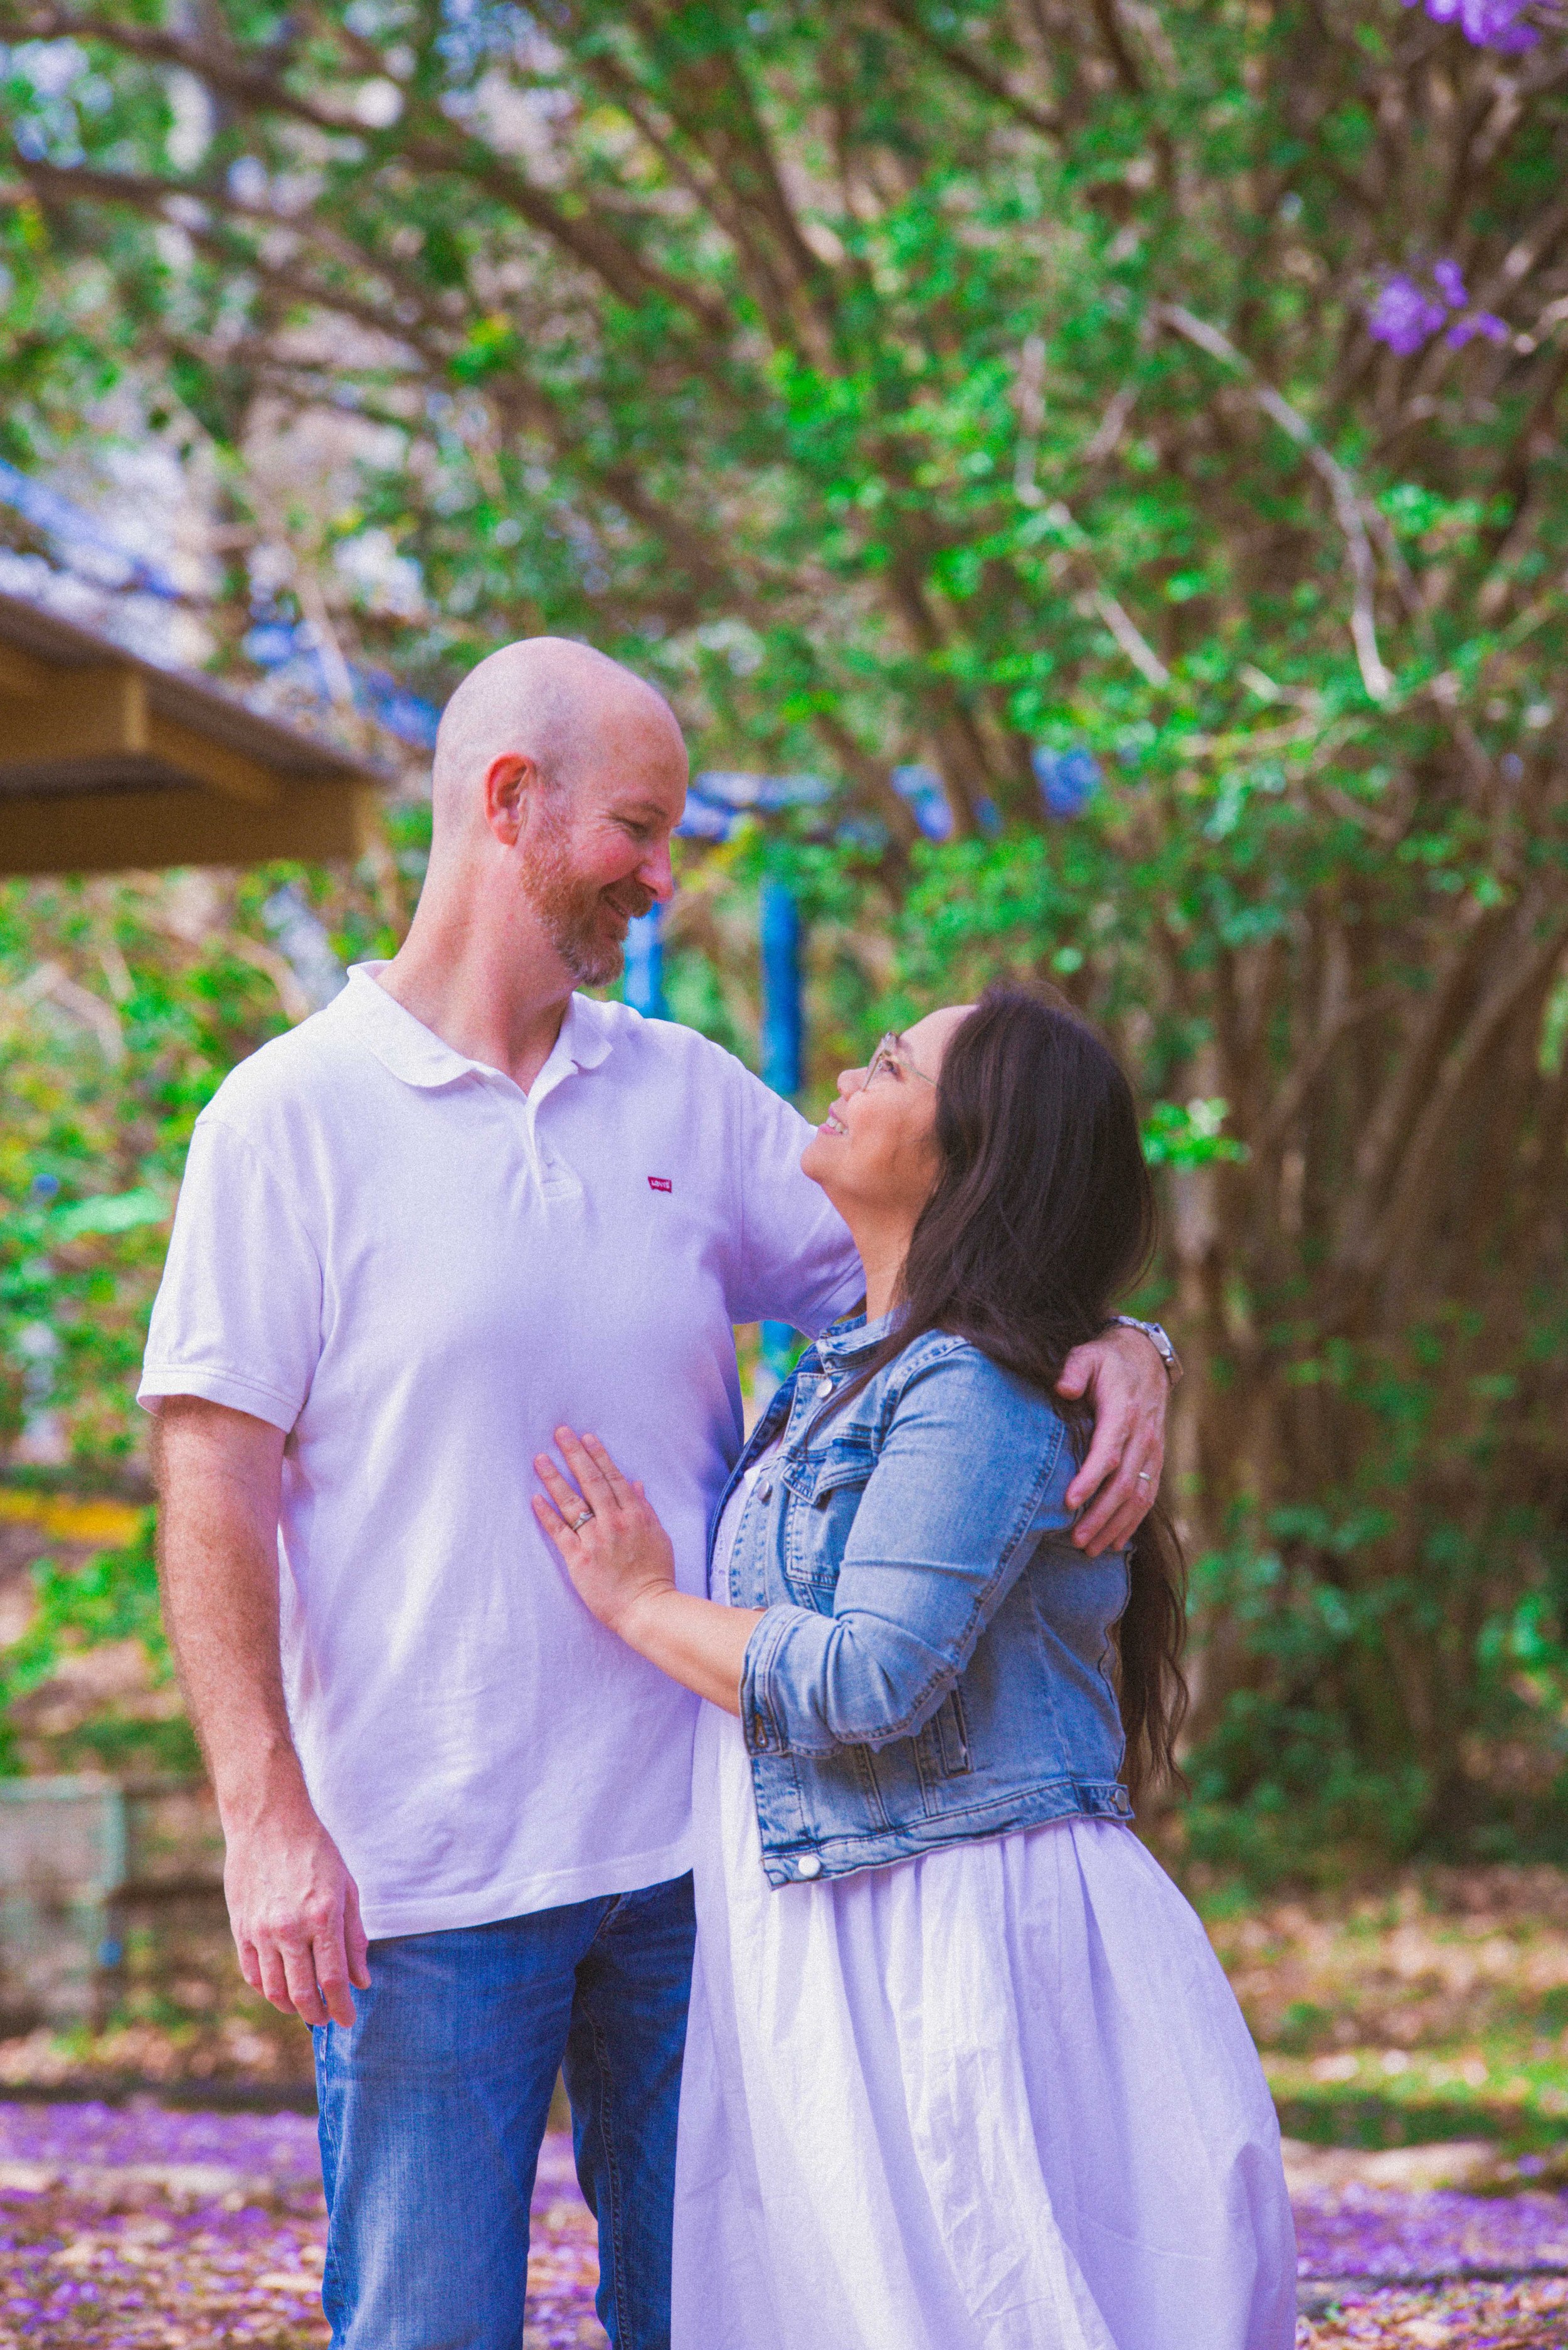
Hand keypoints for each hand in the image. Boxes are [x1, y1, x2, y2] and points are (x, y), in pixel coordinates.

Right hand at [222, 1780, 369, 2029]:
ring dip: (292, 2006)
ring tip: (305, 2007)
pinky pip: (252, 1973)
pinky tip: (280, 1989)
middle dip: (318, 2013)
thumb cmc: (317, 1852)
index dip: (342, 2007)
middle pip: (303, 1992)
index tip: (348, 2020)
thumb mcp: (347, 1889)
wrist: (270, 1822)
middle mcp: (291, 1928)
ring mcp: (262, 1930)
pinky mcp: (241, 1928)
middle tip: (327, 2018)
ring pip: (274, 1989)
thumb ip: (355, 1938)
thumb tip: (362, 1980)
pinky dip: (266, 1989)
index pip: (333, 1979)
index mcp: (323, 1916)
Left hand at [534, 1427, 677, 1638]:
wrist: (647, 1608)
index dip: (598, 1455)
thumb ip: (646, 1508)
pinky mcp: (579, 1559)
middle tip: (560, 1433)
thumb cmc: (656, 1575)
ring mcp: (595, 1539)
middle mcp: (614, 1521)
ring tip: (540, 1458)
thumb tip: (636, 1484)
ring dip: (554, 1478)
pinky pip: (559, 1532)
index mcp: (635, 1514)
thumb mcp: (659, 1536)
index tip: (586, 1437)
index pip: (612, 1478)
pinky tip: (535, 1498)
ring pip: (571, 1502)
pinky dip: (546, 1514)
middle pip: (590, 1481)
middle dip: (574, 1454)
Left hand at [1058, 1324, 1170, 1554]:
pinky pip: (1148, 1496)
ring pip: (1139, 1497)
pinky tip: (1114, 1541)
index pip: (1108, 1453)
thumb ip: (1074, 1369)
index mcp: (1124, 1412)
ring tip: (1090, 1549)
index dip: (1089, 1480)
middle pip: (1124, 1485)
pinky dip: (1132, 1522)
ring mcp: (1153, 1451)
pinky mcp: (1155, 1460)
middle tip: (1076, 1541)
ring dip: (1116, 1526)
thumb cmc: (1107, 1360)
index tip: (1068, 1503)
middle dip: (1100, 1516)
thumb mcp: (1087, 1354)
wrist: (1146, 1359)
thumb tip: (1063, 1387)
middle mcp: (1143, 1436)